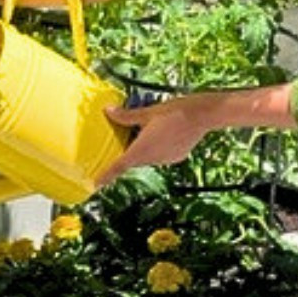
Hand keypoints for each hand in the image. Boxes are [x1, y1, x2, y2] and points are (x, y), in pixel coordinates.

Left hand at [97, 97, 212, 185]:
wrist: (203, 114)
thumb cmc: (174, 111)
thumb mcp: (148, 111)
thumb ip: (126, 115)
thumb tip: (108, 111)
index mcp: (142, 149)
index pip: (119, 167)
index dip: (105, 176)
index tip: (94, 185)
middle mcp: (153, 158)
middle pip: (133, 159)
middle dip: (127, 152)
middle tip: (121, 139)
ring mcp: (166, 160)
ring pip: (147, 157)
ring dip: (143, 148)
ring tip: (147, 130)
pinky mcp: (176, 158)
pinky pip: (160, 156)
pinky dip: (157, 148)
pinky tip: (164, 133)